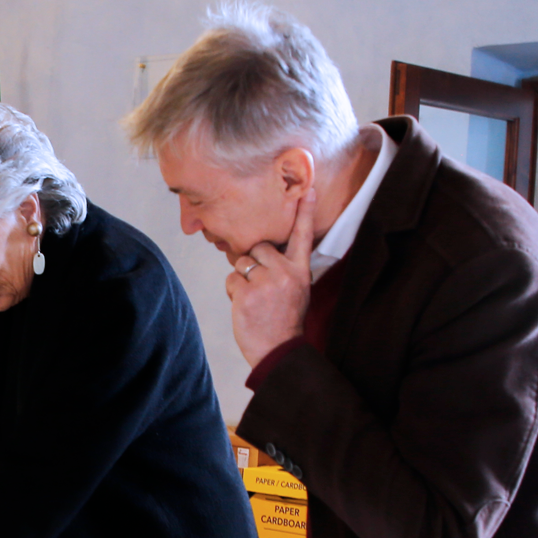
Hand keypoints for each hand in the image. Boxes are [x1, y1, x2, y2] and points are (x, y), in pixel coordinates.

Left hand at [229, 188, 314, 367]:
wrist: (279, 349)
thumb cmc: (284, 319)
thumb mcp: (296, 290)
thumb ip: (284, 268)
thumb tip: (261, 251)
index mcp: (300, 271)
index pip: (302, 236)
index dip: (304, 212)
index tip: (306, 188)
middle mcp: (285, 272)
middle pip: (259, 247)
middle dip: (253, 262)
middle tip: (260, 285)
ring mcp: (266, 282)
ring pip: (241, 262)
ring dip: (242, 278)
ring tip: (254, 298)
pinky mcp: (247, 293)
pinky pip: (231, 279)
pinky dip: (234, 291)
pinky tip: (245, 305)